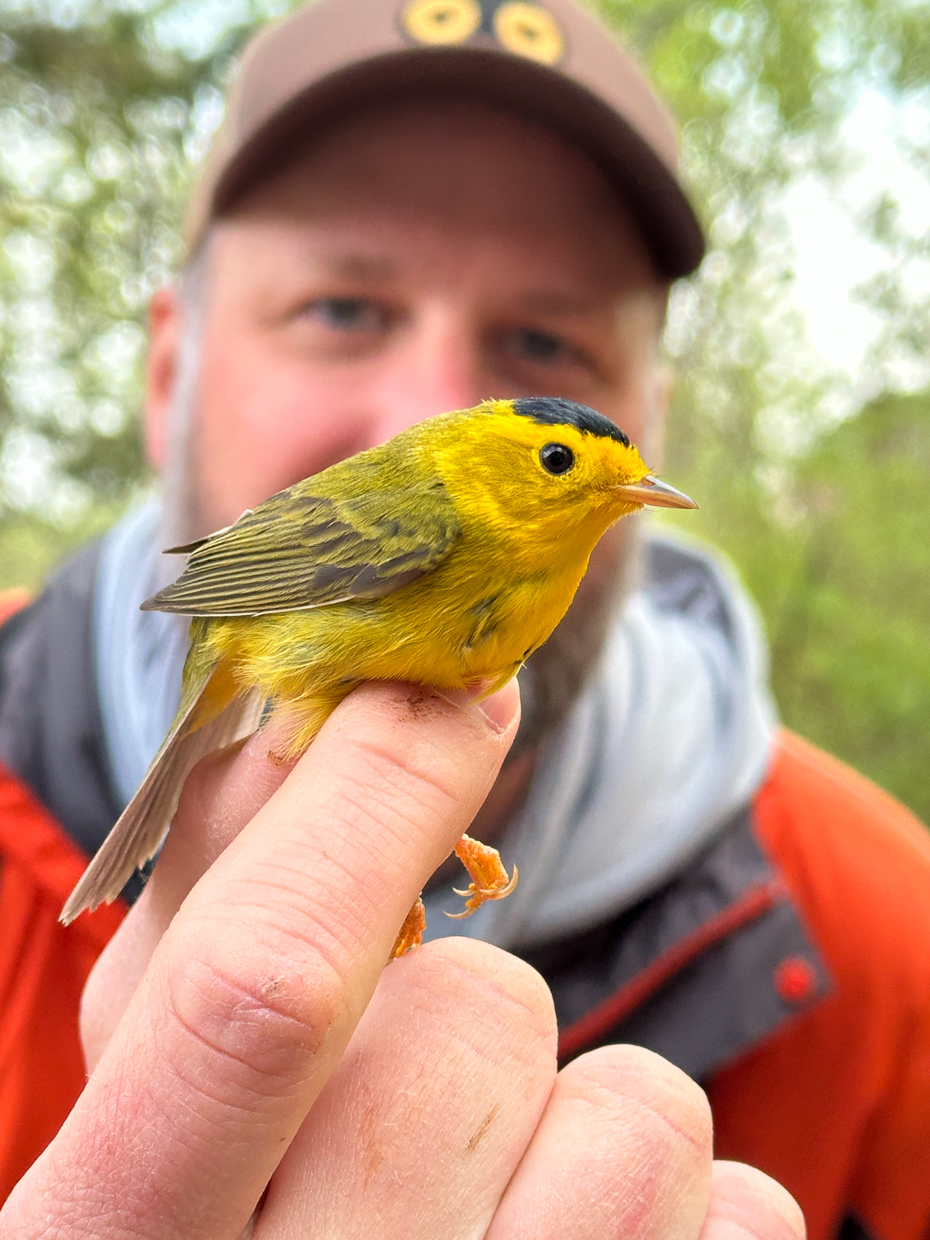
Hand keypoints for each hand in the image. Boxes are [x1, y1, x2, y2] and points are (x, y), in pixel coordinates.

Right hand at [1, 681, 803, 1239]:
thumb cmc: (224, 1190)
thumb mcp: (159, 1063)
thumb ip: (223, 884)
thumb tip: (342, 707)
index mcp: (125, 1234)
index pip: (265, 988)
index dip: (371, 803)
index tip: (450, 695)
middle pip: (473, 1021)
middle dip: (466, 1001)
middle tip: (410, 1105)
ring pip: (635, 1114)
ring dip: (582, 1104)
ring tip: (495, 1194)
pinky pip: (744, 1209)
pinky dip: (686, 1195)